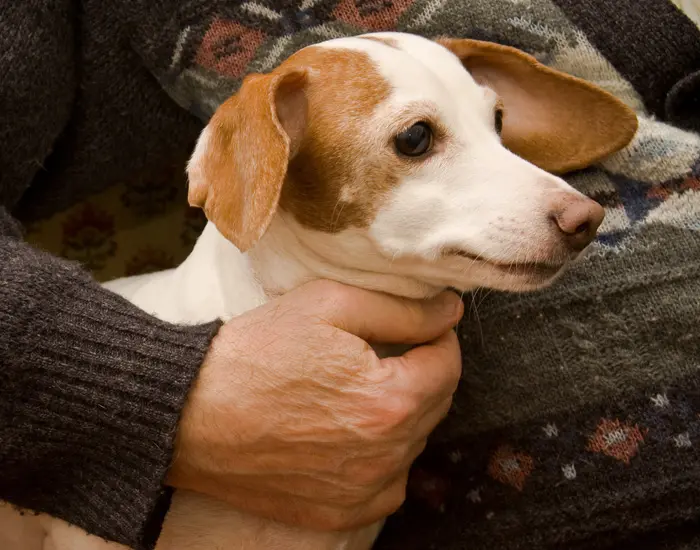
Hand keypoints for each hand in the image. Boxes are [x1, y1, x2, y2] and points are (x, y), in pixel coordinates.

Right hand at [167, 280, 462, 530]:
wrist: (190, 413)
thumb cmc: (256, 353)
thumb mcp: (329, 304)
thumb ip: (402, 309)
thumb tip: (451, 312)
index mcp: (390, 401)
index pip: (448, 364)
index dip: (438, 337)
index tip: (420, 326)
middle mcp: (385, 455)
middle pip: (436, 404)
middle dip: (422, 371)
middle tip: (388, 350)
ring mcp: (362, 491)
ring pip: (414, 443)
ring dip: (404, 413)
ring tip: (362, 388)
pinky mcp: (339, 513)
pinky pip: (388, 484)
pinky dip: (383, 457)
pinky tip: (352, 432)